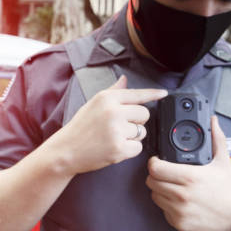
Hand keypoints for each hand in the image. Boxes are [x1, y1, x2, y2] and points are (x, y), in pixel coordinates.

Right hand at [50, 75, 166, 174]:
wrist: (66, 151)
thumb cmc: (79, 128)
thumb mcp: (92, 104)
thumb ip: (112, 92)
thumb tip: (124, 80)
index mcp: (106, 98)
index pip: (137, 94)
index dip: (153, 94)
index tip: (163, 93)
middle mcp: (113, 111)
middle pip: (144, 114)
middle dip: (136, 121)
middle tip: (119, 127)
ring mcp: (116, 130)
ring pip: (142, 131)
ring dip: (133, 137)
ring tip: (114, 138)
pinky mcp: (119, 148)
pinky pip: (138, 147)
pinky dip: (129, 150)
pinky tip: (115, 148)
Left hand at [146, 116, 230, 230]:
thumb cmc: (228, 190)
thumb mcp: (223, 162)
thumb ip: (216, 139)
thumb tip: (213, 120)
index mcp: (190, 177)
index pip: (155, 168)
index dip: (154, 163)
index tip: (158, 161)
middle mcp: (182, 195)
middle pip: (151, 181)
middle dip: (155, 175)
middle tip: (164, 173)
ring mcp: (179, 211)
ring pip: (154, 195)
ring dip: (159, 190)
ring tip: (172, 186)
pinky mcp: (178, 223)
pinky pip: (162, 210)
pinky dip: (167, 205)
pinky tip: (178, 201)